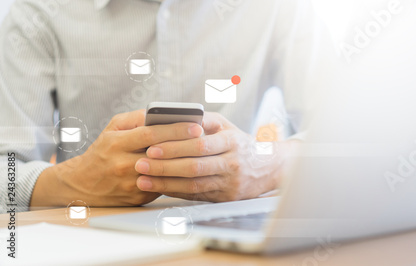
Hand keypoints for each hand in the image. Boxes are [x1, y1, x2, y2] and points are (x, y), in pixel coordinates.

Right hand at [30, 110, 202, 206]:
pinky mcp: (138, 197)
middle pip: (161, 155)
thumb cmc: (103, 151)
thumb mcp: (112, 128)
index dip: (175, 130)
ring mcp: (130, 184)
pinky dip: (178, 177)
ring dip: (185, 163)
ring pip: (165, 173)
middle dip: (186, 146)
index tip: (196, 126)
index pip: (150, 134)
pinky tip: (192, 169)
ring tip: (203, 154)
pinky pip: (163, 185)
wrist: (83, 184)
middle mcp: (122, 164)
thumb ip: (135, 118)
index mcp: (116, 143)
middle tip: (206, 139)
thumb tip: (160, 113)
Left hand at [135, 112, 286, 201]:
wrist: (269, 166)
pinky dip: (177, 192)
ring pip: (194, 185)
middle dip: (164, 167)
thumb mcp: (226, 126)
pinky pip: (198, 195)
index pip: (200, 144)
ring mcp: (231, 183)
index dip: (175, 147)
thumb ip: (202, 120)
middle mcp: (232, 163)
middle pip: (194, 167)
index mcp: (232, 141)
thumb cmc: (240, 142)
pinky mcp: (227, 198)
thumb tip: (173, 116)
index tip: (152, 147)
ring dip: (166, 184)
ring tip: (143, 180)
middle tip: (140, 164)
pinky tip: (160, 188)